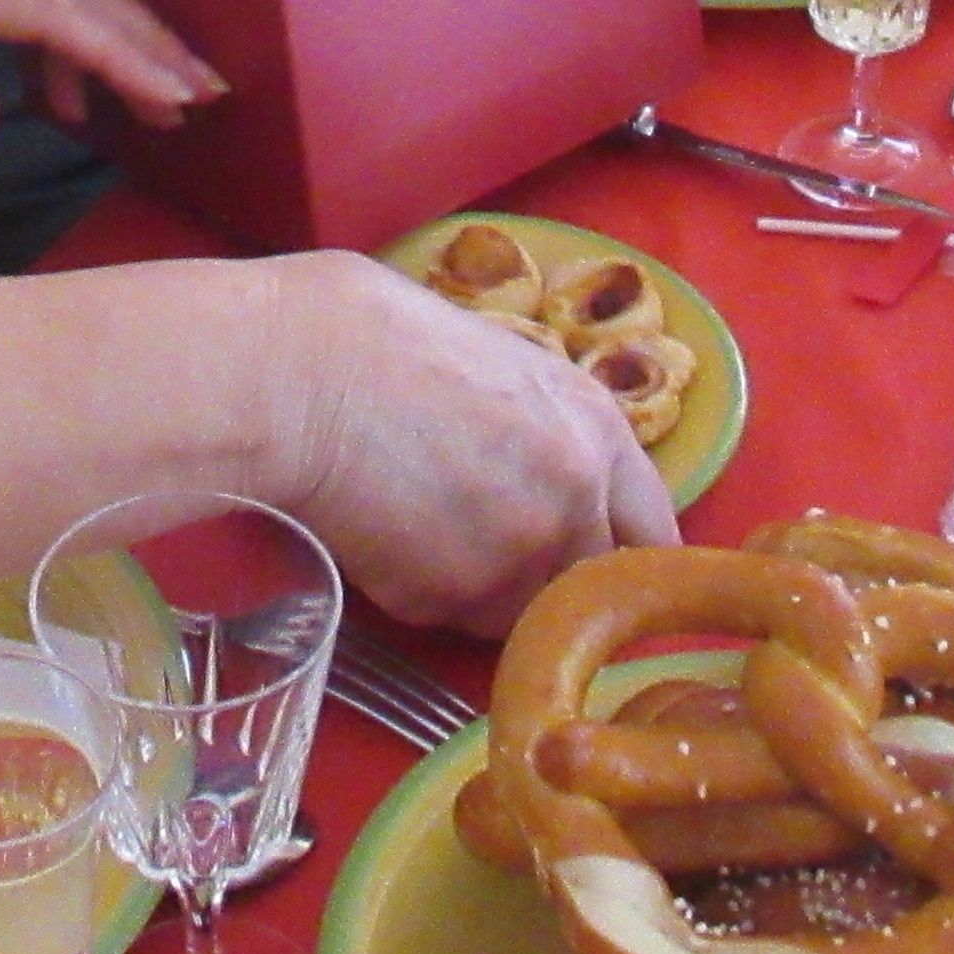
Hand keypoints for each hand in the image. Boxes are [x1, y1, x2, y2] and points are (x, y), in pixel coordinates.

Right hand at [267, 252, 678, 629]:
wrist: (299, 370)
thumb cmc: (381, 337)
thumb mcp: (500, 361)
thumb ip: (548, 428)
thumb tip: (552, 472)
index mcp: (598, 428)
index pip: (654, 531)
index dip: (622, 551)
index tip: (598, 565)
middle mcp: (576, 500)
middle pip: (585, 582)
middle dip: (543, 575)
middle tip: (481, 544)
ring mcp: (517, 557)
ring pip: (515, 611)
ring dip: (479, 591)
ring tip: (417, 528)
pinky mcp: (450, 599)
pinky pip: (446, 617)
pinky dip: (417, 593)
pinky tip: (378, 535)